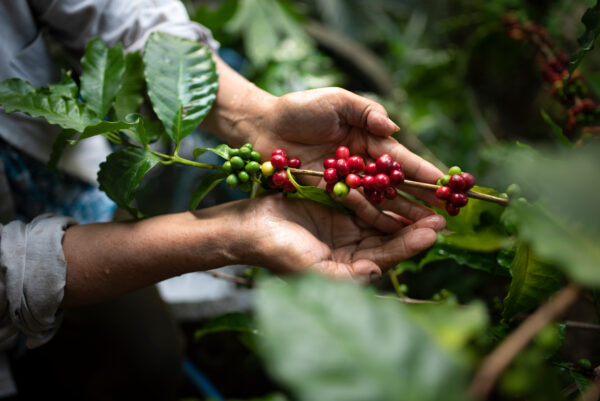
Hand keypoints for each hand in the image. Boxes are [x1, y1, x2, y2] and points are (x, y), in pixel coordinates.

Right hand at [230, 194, 444, 282]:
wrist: (249, 227)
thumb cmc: (278, 252)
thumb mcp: (312, 270)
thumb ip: (347, 276)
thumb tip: (378, 274)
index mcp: (349, 268)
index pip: (386, 257)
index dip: (409, 245)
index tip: (432, 233)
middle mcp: (351, 248)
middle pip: (389, 238)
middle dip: (415, 227)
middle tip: (442, 216)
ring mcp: (345, 226)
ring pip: (381, 217)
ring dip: (404, 208)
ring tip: (429, 198)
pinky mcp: (336, 204)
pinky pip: (364, 198)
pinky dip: (381, 192)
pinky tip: (399, 182)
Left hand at [251, 87, 444, 230]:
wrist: (263, 126)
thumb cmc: (299, 108)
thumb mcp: (335, 100)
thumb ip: (365, 111)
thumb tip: (393, 127)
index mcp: (368, 139)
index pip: (401, 159)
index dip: (423, 171)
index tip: (445, 185)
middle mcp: (361, 164)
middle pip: (396, 185)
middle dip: (419, 201)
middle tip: (443, 217)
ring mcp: (346, 182)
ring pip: (379, 201)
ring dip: (401, 215)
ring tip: (424, 230)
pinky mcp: (329, 195)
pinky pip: (354, 209)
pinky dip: (373, 219)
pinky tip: (391, 232)